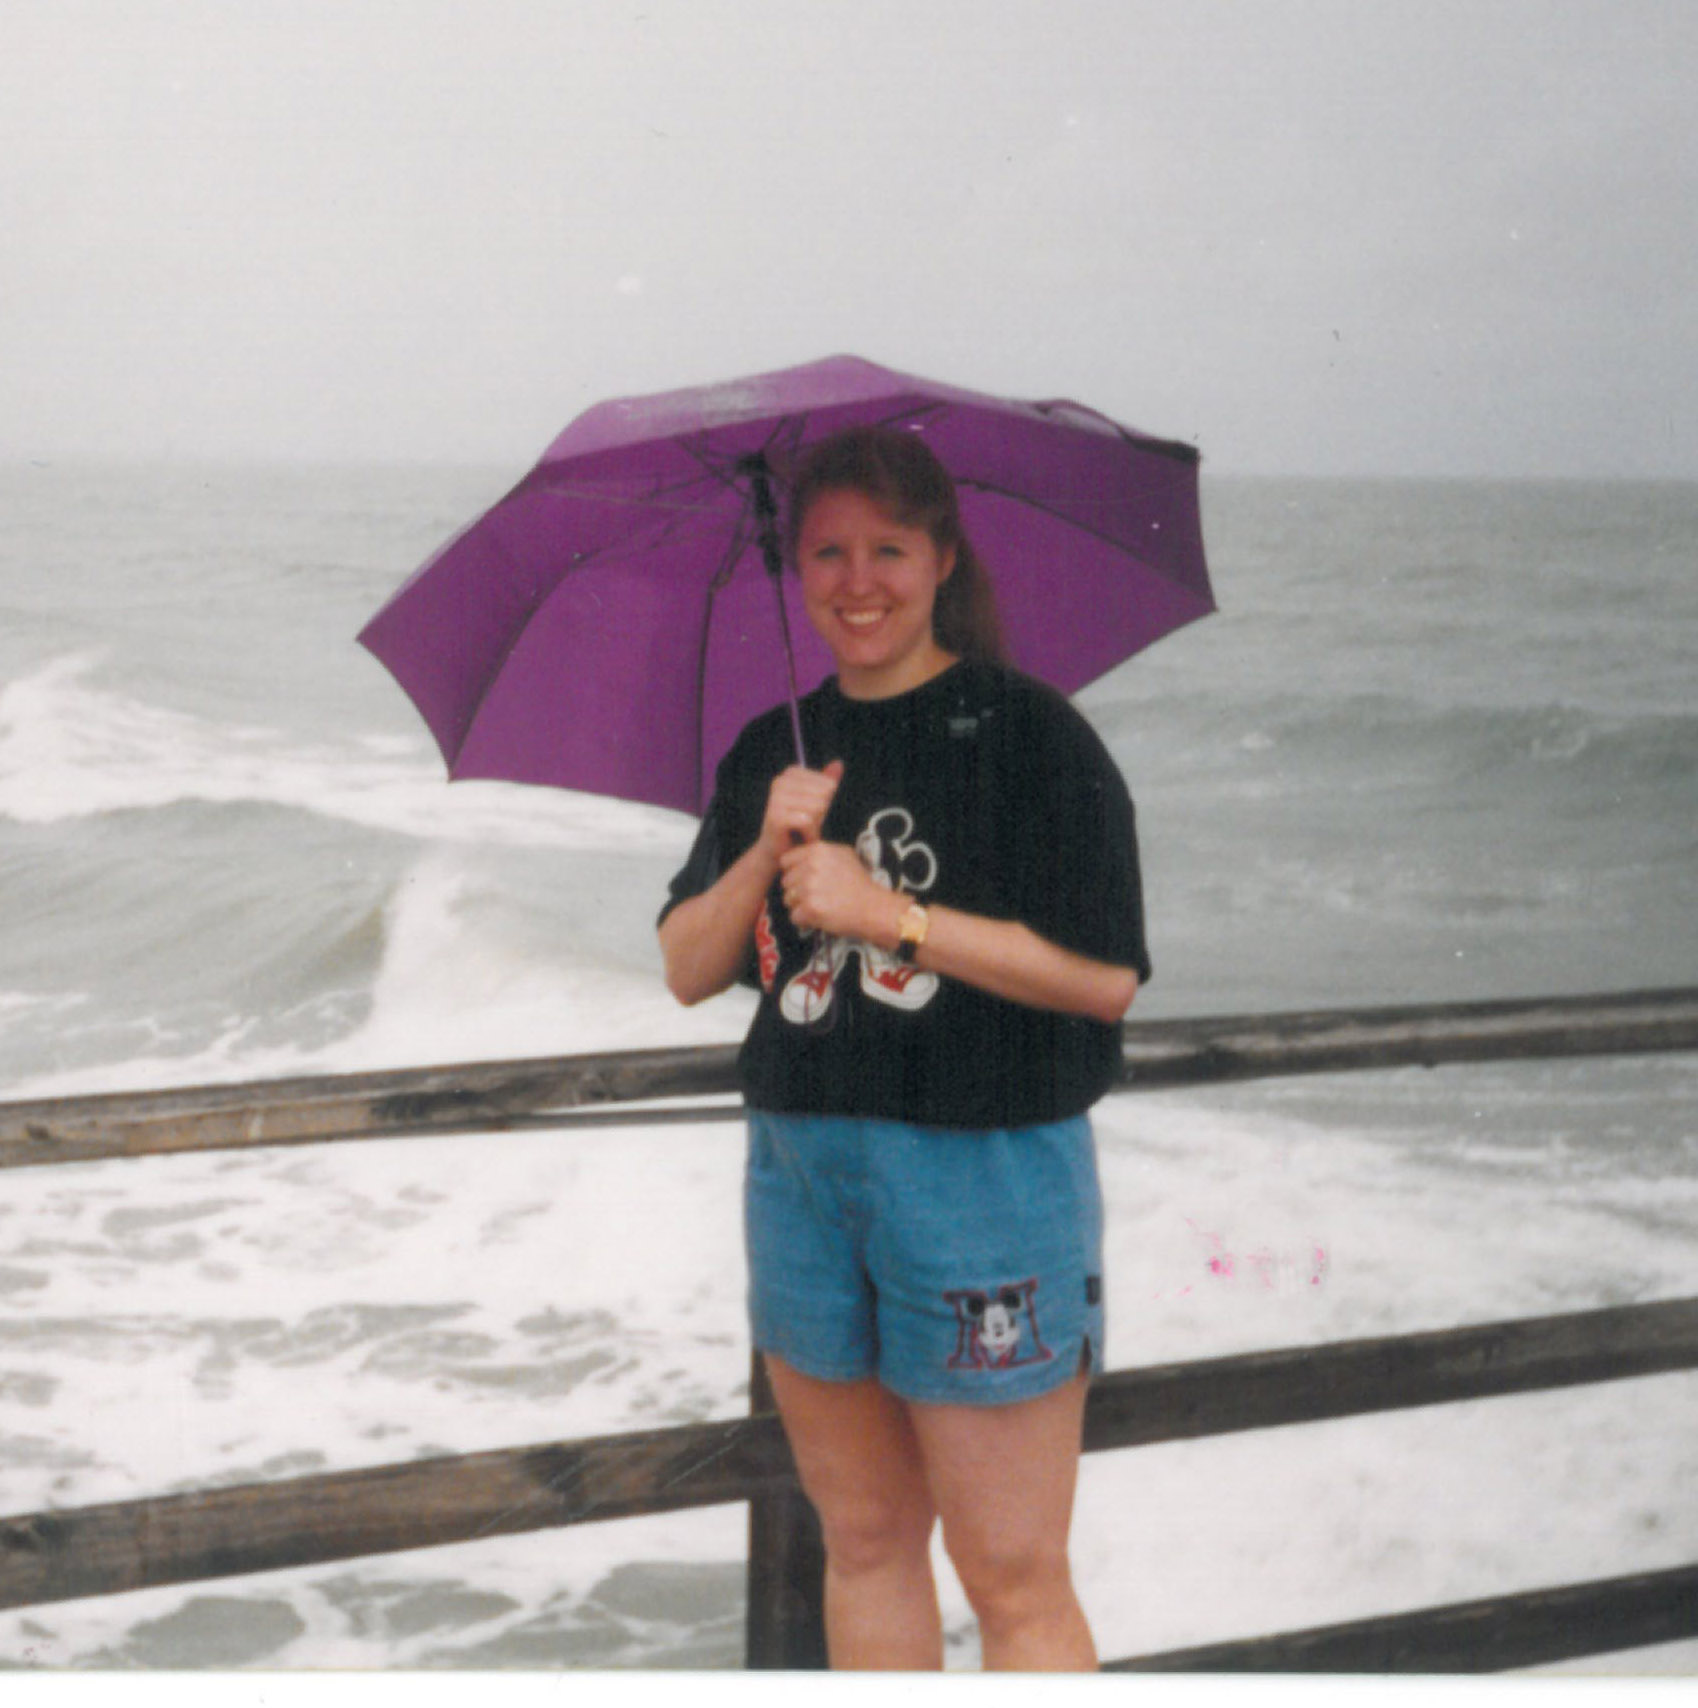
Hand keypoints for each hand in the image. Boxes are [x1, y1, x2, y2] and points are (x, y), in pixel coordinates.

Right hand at [759, 760, 843, 861]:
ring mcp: (776, 798)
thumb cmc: (800, 825)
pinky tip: (802, 838)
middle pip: (823, 794)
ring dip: (816, 824)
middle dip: (821, 813)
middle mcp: (780, 782)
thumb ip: (827, 782)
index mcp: (790, 774)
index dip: (825, 801)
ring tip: (804, 830)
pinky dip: (810, 834)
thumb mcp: (818, 800)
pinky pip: (807, 821)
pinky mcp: (776, 816)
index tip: (811, 811)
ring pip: (817, 807)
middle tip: (807, 823)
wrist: (779, 851)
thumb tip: (838, 763)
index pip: (827, 783)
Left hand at [779, 840, 895, 940]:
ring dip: (800, 906)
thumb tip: (799, 855)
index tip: (807, 881)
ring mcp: (809, 887)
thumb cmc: (860, 883)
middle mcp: (811, 866)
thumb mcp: (844, 855)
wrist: (874, 908)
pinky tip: (821, 916)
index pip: (786, 861)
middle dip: (797, 891)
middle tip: (817, 896)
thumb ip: (820, 852)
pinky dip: (805, 920)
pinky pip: (794, 916)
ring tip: (820, 906)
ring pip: (787, 899)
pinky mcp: (810, 908)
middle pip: (785, 882)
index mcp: (818, 850)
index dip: (794, 873)